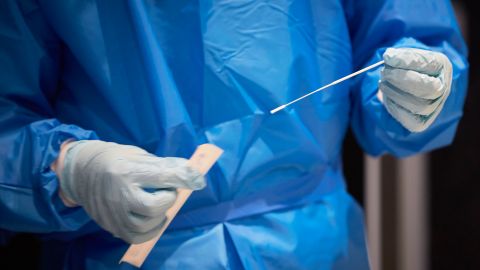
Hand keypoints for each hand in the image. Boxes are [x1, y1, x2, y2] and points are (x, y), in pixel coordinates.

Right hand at [56, 140, 204, 243]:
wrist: (82, 172)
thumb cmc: (116, 160)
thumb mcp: (139, 155)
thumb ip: (163, 166)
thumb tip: (192, 176)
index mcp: (126, 170)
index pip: (161, 176)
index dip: (182, 178)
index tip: (196, 180)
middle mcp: (118, 193)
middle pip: (154, 206)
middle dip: (168, 199)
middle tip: (166, 191)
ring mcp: (112, 212)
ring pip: (145, 224)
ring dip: (160, 216)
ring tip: (159, 204)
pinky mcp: (110, 225)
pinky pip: (135, 237)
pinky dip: (150, 231)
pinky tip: (154, 220)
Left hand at [379, 48, 452, 131]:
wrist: (409, 87)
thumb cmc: (407, 68)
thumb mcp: (406, 57)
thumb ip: (400, 56)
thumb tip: (389, 57)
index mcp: (442, 66)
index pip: (429, 64)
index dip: (407, 60)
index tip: (388, 57)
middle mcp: (443, 88)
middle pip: (429, 89)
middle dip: (403, 80)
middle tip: (384, 73)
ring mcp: (434, 107)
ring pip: (418, 105)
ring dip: (395, 94)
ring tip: (382, 83)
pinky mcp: (421, 122)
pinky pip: (408, 119)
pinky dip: (394, 107)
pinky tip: (387, 97)